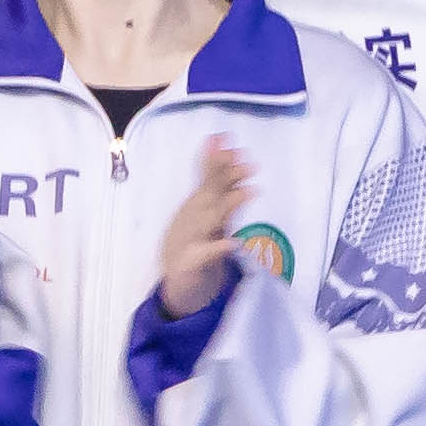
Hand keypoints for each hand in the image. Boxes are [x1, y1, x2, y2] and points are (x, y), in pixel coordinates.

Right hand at [156, 135, 254, 319]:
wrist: (177, 286)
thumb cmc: (197, 245)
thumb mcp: (208, 214)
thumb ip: (219, 185)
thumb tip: (231, 150)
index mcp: (196, 208)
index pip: (209, 180)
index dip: (218, 160)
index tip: (228, 139)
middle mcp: (193, 220)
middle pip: (210, 196)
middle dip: (225, 176)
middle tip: (246, 161)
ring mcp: (190, 242)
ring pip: (209, 222)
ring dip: (227, 206)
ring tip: (248, 191)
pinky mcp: (190, 266)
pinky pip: (205, 257)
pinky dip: (217, 249)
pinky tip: (234, 243)